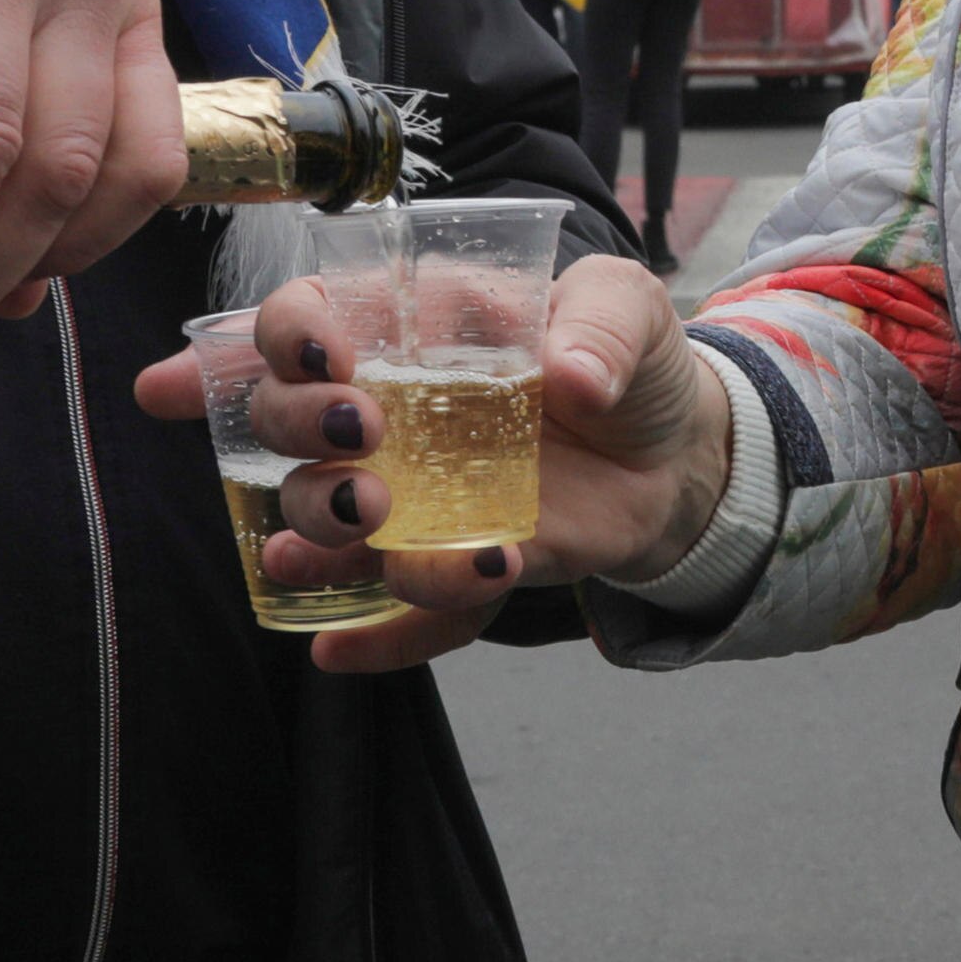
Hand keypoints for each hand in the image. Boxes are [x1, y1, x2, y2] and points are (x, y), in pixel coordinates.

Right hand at [134, 254, 731, 669]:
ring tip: (373, 521)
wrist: (672, 455)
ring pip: (328, 519)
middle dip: (298, 426)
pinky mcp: (456, 562)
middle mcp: (387, 414)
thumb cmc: (624, 362)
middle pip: (288, 420)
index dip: (288, 333)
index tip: (327, 355)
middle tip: (361, 432)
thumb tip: (575, 378)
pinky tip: (335, 652)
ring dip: (326, 528)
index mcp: (409, 331)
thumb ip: (602, 324)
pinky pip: (404, 615)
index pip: (307, 319)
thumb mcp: (628, 308)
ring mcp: (412, 498)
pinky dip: (372, 640)